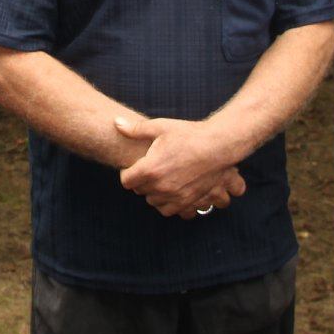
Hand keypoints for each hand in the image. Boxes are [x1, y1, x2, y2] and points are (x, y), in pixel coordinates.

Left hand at [114, 116, 246, 217]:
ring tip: (161, 180)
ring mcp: (175, 196)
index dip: (127, 172)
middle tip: (149, 169)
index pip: (126, 181)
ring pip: (154, 203)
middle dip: (142, 182)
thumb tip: (116, 123)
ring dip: (155, 194)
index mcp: (149, 170)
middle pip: (140, 191)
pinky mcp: (189, 201)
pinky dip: (169, 204)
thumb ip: (135, 129)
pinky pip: (171, 210)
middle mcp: (160, 187)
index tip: (133, 166)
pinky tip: (172, 191)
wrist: (218, 146)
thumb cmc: (188, 134)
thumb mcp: (160, 127)